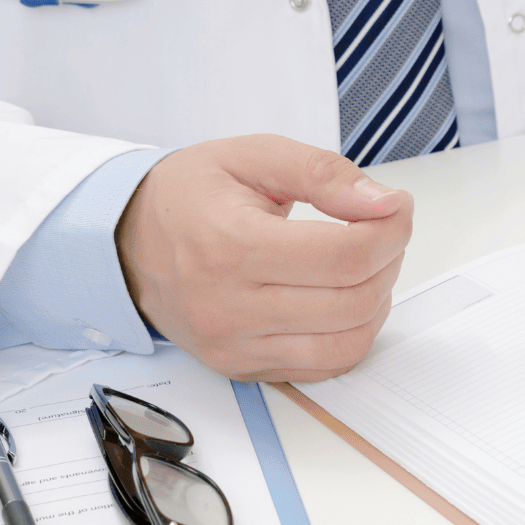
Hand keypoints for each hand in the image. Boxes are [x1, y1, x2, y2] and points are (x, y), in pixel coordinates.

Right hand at [114, 135, 412, 381]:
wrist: (128, 239)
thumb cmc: (191, 195)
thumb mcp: (256, 156)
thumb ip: (325, 174)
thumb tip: (384, 203)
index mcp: (231, 247)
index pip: (347, 257)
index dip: (393, 230)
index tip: (396, 207)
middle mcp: (227, 308)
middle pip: (355, 302)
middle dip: (390, 261)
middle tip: (382, 230)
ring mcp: (232, 346)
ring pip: (347, 344)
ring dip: (377, 301)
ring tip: (364, 264)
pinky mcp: (240, 368)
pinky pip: (323, 367)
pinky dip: (351, 334)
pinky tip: (341, 297)